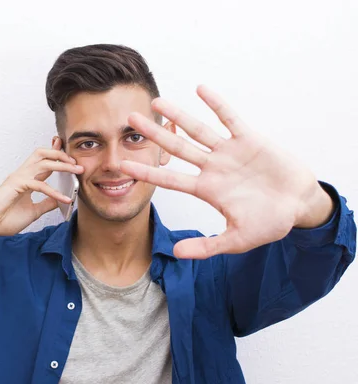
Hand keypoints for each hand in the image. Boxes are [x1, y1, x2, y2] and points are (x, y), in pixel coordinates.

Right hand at [0, 137, 83, 235]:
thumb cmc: (4, 218)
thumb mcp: (33, 212)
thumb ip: (46, 204)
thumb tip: (60, 200)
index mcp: (25, 179)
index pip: (43, 161)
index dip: (56, 153)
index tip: (67, 148)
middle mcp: (22, 174)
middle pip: (43, 154)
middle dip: (61, 154)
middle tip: (76, 162)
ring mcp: (19, 178)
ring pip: (43, 163)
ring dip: (62, 165)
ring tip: (77, 170)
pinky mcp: (17, 186)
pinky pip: (39, 185)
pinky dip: (54, 192)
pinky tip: (64, 199)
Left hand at [120, 85, 333, 259]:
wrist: (300, 205)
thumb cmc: (270, 223)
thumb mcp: (237, 240)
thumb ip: (208, 246)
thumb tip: (177, 253)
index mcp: (207, 190)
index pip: (170, 180)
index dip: (147, 172)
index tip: (123, 165)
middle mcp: (212, 168)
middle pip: (177, 148)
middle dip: (154, 134)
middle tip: (129, 120)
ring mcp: (229, 152)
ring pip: (198, 130)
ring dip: (178, 115)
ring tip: (157, 101)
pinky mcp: (249, 140)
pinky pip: (230, 119)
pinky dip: (217, 105)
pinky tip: (200, 89)